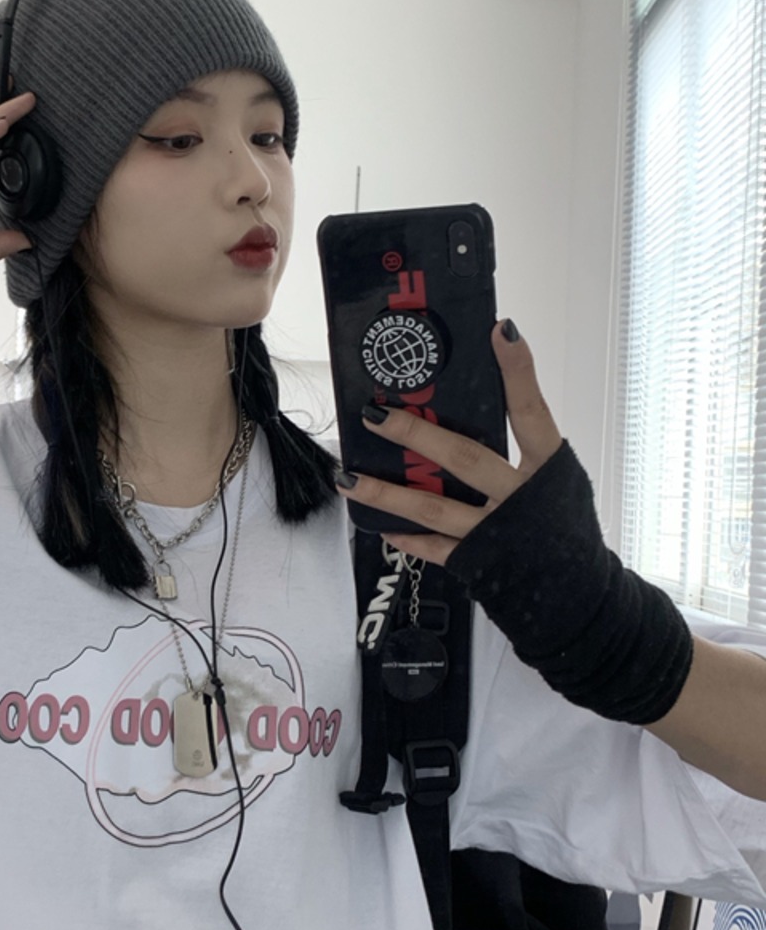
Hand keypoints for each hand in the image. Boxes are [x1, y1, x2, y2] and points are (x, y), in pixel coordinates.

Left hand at [336, 319, 564, 564]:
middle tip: (375, 414)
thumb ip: (525, 451)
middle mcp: (522, 498)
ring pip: (432, 507)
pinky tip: (380, 527)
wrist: (581, 597)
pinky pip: (435, 548)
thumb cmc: (564, 530)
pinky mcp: (479, 563)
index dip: (518, 373)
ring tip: (348, 478)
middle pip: (463, 458)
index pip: (532, 412)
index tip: (500, 333)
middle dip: (415, 434)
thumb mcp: (559, 484)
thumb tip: (478, 410)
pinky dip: (406, 537)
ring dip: (385, 493)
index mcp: (549, 470)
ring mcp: (496, 532)